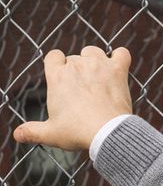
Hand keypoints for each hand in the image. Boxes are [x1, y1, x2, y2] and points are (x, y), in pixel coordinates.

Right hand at [13, 46, 132, 151]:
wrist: (107, 132)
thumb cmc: (77, 131)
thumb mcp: (50, 133)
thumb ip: (32, 131)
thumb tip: (17, 134)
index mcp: (58, 76)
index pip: (53, 56)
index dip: (56, 65)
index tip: (61, 78)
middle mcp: (78, 65)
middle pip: (74, 58)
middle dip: (76, 70)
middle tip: (80, 90)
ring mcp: (99, 65)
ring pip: (93, 51)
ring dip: (94, 60)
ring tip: (96, 78)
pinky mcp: (118, 70)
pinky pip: (122, 53)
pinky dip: (120, 57)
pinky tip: (117, 66)